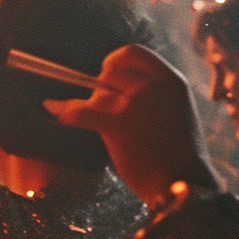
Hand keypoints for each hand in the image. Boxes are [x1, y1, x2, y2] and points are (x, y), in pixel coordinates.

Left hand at [44, 45, 217, 207]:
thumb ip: (154, 96)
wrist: (184, 185)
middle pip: (110, 73)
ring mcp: (136, 103)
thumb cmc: (178, 159)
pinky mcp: (118, 123)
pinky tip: (54, 110)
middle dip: (101, 89)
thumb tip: (113, 90)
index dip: (114, 62)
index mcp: (171, 81)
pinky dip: (64, 111)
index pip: (132, 53)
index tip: (107, 76)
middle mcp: (154, 86)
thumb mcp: (177, 114)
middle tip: (99, 108)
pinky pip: (79, 111)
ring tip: (81, 117)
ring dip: (89, 106)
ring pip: (96, 94)